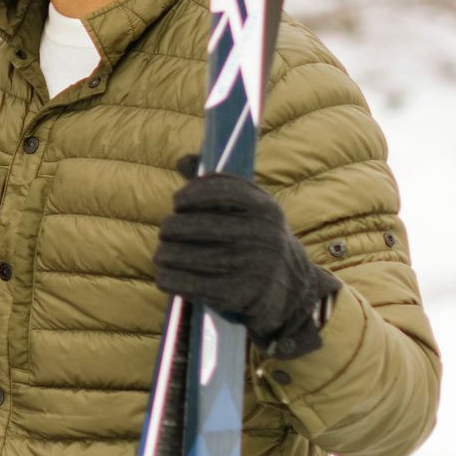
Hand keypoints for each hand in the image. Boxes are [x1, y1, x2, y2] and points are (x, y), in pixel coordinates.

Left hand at [152, 156, 339, 358]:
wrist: (293, 291)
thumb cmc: (259, 242)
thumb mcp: (252, 210)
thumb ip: (218, 184)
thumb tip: (184, 161)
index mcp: (265, 208)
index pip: (218, 190)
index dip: (191, 194)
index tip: (179, 202)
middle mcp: (262, 235)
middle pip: (193, 224)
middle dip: (172, 228)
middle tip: (167, 233)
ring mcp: (253, 266)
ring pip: (186, 255)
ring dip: (166, 255)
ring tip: (163, 256)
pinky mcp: (241, 295)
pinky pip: (190, 284)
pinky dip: (170, 279)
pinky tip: (165, 276)